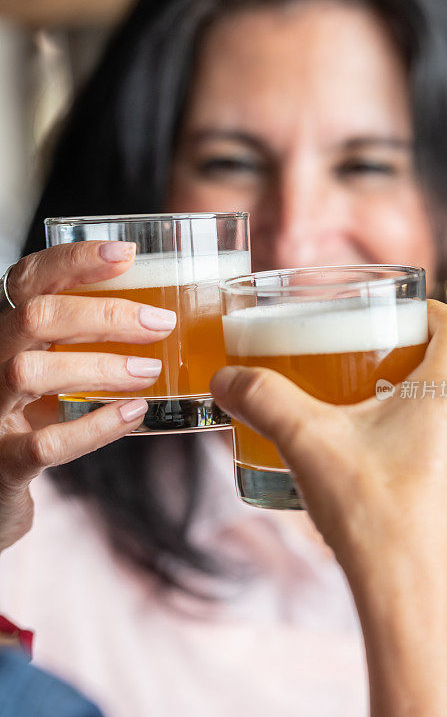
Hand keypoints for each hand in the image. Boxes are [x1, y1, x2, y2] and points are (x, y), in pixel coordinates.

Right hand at [0, 241, 175, 550]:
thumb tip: (156, 314)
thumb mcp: (49, 368)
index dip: (75, 261)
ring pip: (32, 372)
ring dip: (100, 367)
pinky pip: (46, 443)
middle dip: (105, 314)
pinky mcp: (4, 462)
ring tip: (149, 370)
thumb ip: (80, 340)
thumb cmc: (32, 418)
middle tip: (160, 322)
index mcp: (5, 332)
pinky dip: (95, 427)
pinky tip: (133, 414)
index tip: (126, 253)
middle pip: (36, 318)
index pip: (29, 279)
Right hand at [212, 300, 446, 716]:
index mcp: (445, 397)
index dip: (437, 314)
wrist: (407, 598)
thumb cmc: (367, 514)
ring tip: (426, 430)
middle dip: (446, 368)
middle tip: (403, 376)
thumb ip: (263, 399)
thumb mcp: (306, 442)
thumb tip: (226, 378)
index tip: (413, 316)